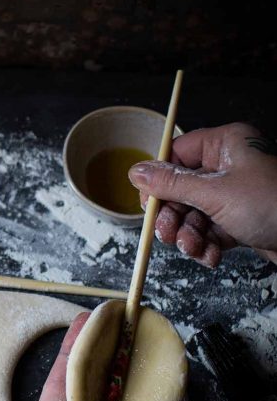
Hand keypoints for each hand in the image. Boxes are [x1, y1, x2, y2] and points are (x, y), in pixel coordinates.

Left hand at [0, 314, 177, 400]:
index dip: (72, 352)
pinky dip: (162, 400)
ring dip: (133, 370)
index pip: (61, 384)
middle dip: (105, 353)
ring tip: (143, 335)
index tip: (84, 322)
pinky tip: (168, 373)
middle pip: (95, 386)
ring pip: (125, 398)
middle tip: (118, 319)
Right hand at [127, 122, 276, 267]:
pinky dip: (206, 244)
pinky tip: (211, 255)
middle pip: (182, 189)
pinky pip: (211, 229)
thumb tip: (136, 172)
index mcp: (225, 145)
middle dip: (174, 217)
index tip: (148, 204)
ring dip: (189, 235)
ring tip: (194, 249)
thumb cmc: (275, 205)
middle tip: (167, 235)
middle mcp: (229, 166)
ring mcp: (236, 194)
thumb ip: (172, 184)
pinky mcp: (242, 219)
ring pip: (194, 213)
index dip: (159, 180)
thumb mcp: (215, 194)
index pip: (176, 155)